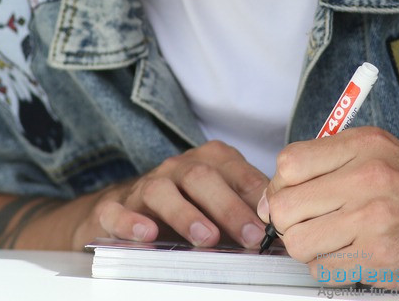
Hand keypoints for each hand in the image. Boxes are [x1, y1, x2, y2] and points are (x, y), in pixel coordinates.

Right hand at [81, 140, 268, 248]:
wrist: (126, 207)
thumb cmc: (186, 205)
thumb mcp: (220, 200)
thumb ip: (246, 207)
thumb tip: (284, 229)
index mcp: (207, 161)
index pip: (234, 169)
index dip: (254, 193)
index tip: (273, 220)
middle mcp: (176, 168)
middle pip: (202, 178)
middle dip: (229, 207)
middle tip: (251, 236)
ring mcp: (145, 186)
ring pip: (162, 191)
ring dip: (186, 214)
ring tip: (206, 238)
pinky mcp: (114, 208)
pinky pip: (118, 211)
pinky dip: (131, 222)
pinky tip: (147, 234)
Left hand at [259, 128, 398, 289]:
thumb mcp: (387, 156)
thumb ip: (335, 164)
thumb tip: (278, 193)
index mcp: (366, 145)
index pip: (289, 163)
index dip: (281, 187)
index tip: (291, 200)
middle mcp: (368, 176)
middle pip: (286, 205)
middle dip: (290, 223)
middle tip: (311, 228)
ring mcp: (374, 218)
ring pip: (299, 242)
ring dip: (309, 250)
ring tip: (334, 245)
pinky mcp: (381, 257)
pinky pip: (323, 270)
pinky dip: (330, 270)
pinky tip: (352, 261)